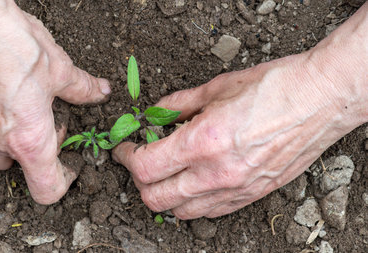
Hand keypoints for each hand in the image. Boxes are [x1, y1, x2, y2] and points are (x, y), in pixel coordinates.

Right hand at [0, 1, 109, 203]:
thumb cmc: (18, 45)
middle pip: (21, 166)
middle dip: (36, 148)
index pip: (47, 188)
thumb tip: (101, 92)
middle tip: (42, 119)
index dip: (63, 182)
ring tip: (13, 114)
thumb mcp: (61, 69)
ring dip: (6, 145)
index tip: (68, 166)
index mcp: (31, 140)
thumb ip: (83, 89)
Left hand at [113, 52, 365, 218]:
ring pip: (180, 212)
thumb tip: (154, 115)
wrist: (321, 100)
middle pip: (155, 198)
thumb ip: (178, 105)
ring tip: (166, 172)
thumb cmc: (274, 88)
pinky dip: (191, 203)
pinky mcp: (250, 196)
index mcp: (203, 142)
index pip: (145, 167)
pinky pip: (209, 213)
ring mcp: (235, 190)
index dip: (126, 158)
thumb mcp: (216, 87)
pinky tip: (193, 183)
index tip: (124, 148)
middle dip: (138, 180)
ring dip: (164, 194)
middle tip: (140, 160)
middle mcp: (216, 174)